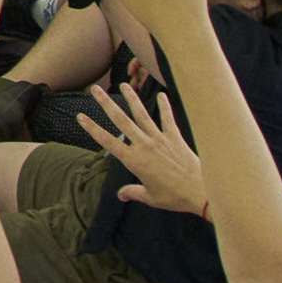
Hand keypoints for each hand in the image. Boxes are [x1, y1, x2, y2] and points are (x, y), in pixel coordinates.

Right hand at [74, 79, 207, 215]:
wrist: (200, 191)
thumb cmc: (174, 197)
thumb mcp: (150, 197)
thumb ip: (133, 193)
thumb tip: (121, 195)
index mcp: (134, 161)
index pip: (107, 141)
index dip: (92, 128)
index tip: (81, 116)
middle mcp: (144, 146)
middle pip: (121, 120)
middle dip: (106, 103)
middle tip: (95, 90)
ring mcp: (160, 139)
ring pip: (142, 115)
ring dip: (131, 98)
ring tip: (123, 84)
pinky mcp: (175, 138)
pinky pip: (168, 119)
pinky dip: (165, 107)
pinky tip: (161, 94)